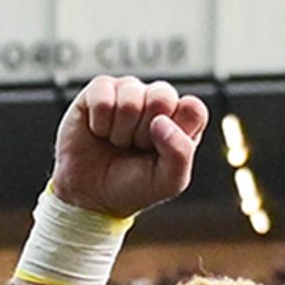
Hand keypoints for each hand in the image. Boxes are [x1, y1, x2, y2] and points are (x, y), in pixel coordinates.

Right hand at [53, 76, 206, 220]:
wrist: (91, 195)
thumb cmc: (134, 185)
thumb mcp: (168, 182)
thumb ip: (180, 153)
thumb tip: (160, 121)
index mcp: (182, 120)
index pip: (194, 109)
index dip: (176, 131)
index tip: (161, 152)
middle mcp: (158, 100)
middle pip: (162, 97)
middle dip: (145, 132)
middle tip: (137, 147)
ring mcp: (129, 91)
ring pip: (130, 98)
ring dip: (120, 131)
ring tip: (118, 142)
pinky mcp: (100, 89)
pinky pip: (103, 98)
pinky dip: (99, 123)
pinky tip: (99, 131)